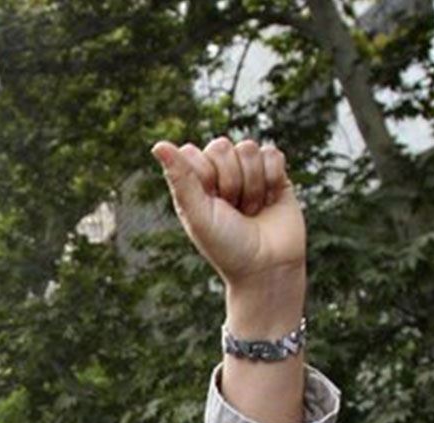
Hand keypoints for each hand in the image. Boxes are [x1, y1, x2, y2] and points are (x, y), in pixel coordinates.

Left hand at [151, 137, 305, 331]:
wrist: (268, 267)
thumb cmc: (227, 246)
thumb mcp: (198, 214)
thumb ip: (180, 178)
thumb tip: (158, 144)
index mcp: (193, 184)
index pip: (191, 151)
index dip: (203, 175)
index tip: (209, 203)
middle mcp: (219, 174)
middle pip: (221, 146)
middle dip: (230, 181)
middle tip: (233, 210)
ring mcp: (247, 172)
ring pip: (248, 149)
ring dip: (252, 185)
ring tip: (251, 210)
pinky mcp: (275, 174)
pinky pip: (272, 153)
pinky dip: (272, 179)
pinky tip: (270, 200)